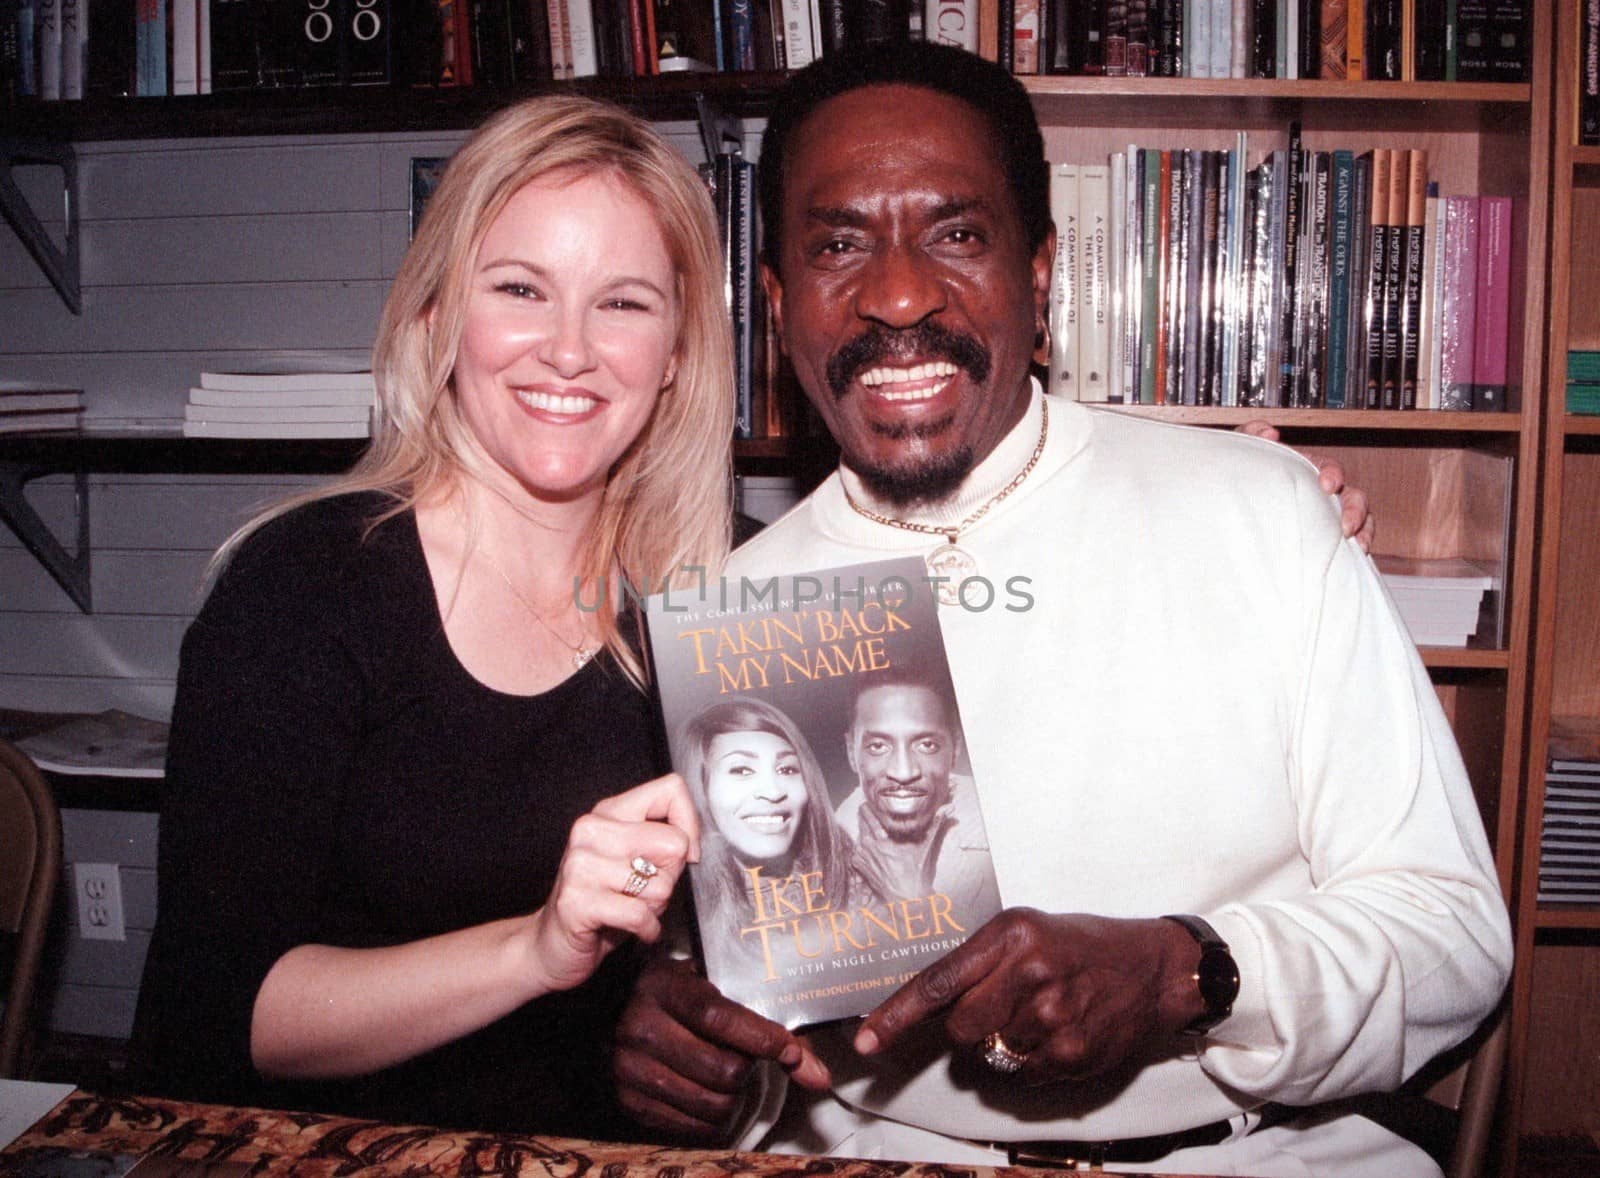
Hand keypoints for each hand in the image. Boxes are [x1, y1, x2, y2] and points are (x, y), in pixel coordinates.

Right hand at [528, 773, 699, 993]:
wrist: (554, 943)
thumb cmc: (603, 902)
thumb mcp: (634, 860)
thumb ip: (661, 842)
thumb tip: (692, 846)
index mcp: (608, 811)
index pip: (669, 790)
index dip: (689, 825)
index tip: (684, 853)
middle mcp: (590, 830)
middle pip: (673, 843)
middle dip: (670, 876)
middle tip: (646, 891)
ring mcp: (580, 865)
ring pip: (660, 885)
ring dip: (655, 907)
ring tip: (630, 908)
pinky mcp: (576, 901)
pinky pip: (640, 915)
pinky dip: (647, 929)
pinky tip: (634, 929)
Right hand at [613, 955, 829, 1140]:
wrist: (600, 1010)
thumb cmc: (667, 995)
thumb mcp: (704, 987)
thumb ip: (759, 1021)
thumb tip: (817, 1074)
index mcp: (664, 990)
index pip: (721, 1019)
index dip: (764, 1039)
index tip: (790, 1051)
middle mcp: (642, 1029)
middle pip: (725, 1070)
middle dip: (747, 1067)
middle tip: (742, 1055)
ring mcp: (631, 1070)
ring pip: (714, 1104)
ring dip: (733, 1095)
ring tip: (723, 1073)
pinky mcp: (630, 1103)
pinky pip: (694, 1127)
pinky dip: (712, 1117)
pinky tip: (706, 1093)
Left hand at [853, 804, 937, 898]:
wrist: (905, 898)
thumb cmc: (916, 873)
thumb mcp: (926, 848)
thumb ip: (936, 825)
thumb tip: (949, 809)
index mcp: (882, 840)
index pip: (870, 817)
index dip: (869, 807)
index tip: (869, 801)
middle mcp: (868, 847)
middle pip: (861, 824)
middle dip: (865, 816)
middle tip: (868, 809)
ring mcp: (862, 858)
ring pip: (859, 836)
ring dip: (864, 831)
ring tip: (872, 829)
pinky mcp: (860, 867)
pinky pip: (856, 851)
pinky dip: (861, 847)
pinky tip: (869, 847)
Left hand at [853, 909, 1199, 1085]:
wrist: (1154, 967)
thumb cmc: (1084, 946)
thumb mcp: (1029, 931)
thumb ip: (980, 961)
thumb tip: (929, 1003)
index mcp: (1011, 934)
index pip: (939, 981)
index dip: (897, 1015)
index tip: (868, 1039)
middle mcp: (1028, 972)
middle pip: (959, 1028)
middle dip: (970, 1025)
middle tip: (1002, 1007)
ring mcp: (1051, 1016)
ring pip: (989, 1053)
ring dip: (1003, 1043)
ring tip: (1040, 1014)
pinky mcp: (1070, 1052)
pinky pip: (1021, 1073)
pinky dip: (1031, 1060)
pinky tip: (1059, 1032)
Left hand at [1239, 420, 1374, 551]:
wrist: (1231, 505)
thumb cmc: (1245, 475)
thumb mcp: (1243, 450)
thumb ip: (1252, 434)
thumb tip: (1270, 433)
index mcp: (1308, 469)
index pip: (1329, 467)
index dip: (1333, 474)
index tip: (1325, 485)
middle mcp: (1323, 493)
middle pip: (1352, 495)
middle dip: (1355, 509)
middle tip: (1346, 526)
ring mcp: (1326, 514)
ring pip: (1360, 518)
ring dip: (1363, 529)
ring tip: (1358, 545)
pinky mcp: (1324, 536)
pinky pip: (1348, 541)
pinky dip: (1358, 545)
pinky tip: (1353, 557)